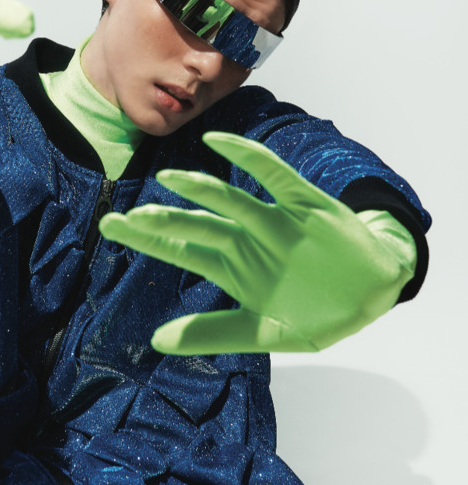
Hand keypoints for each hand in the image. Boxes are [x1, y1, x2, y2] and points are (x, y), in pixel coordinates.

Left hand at [100, 132, 411, 353]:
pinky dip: (251, 158)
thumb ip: (211, 333)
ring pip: (231, 202)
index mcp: (233, 267)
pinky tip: (222, 142)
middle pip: (197, 226)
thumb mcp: (262, 333)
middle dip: (159, 222)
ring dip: (201, 191)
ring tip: (168, 180)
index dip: (148, 239)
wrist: (374, 293)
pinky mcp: (307, 205)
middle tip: (119, 217)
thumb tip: (155, 341)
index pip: (182, 249)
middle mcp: (248, 241)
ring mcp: (276, 222)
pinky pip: (276, 177)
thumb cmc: (317, 311)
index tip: (111, 226)